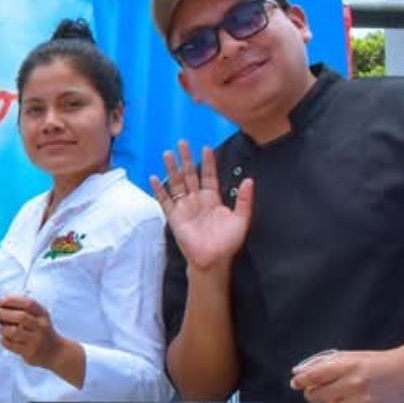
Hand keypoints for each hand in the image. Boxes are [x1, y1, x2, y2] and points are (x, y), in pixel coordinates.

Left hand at [0, 294, 61, 368]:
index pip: (29, 304)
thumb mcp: (38, 317)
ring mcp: (35, 341)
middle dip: (4, 313)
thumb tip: (0, 301)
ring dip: (3, 328)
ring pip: (15, 332)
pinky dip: (4, 340)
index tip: (1, 300)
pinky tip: (4, 337)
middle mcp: (41, 327)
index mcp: (43, 315)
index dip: (13, 300)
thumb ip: (22, 308)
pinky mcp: (29, 353)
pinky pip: (11, 345)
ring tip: (1, 328)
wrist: (54, 352)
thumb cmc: (40, 330)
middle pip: (21, 317)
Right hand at [150, 141, 252, 272]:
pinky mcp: (174, 217)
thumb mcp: (241, 219)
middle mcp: (197, 200)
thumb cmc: (228, 242)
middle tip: (182, 143)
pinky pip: (165, 201)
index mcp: (213, 199)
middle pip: (190, 175)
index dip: (207, 162)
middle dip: (186, 159)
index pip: (208, 175)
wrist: (213, 259)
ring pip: (176, 184)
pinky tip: (154, 178)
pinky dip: (159, 190)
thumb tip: (249, 180)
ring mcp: (185, 208)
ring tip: (168, 154)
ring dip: (172, 169)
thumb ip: (244, 199)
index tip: (205, 148)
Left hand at [290, 348, 403, 402]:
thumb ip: (325, 365)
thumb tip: (298, 376)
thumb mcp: (350, 357)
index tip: (297, 383)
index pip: (314, 376)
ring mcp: (363, 401)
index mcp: (348, 366)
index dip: (301, 381)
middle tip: (320, 391)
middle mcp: (354, 384)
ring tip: (344, 396)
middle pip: (316, 397)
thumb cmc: (374, 363)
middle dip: (315, 394)